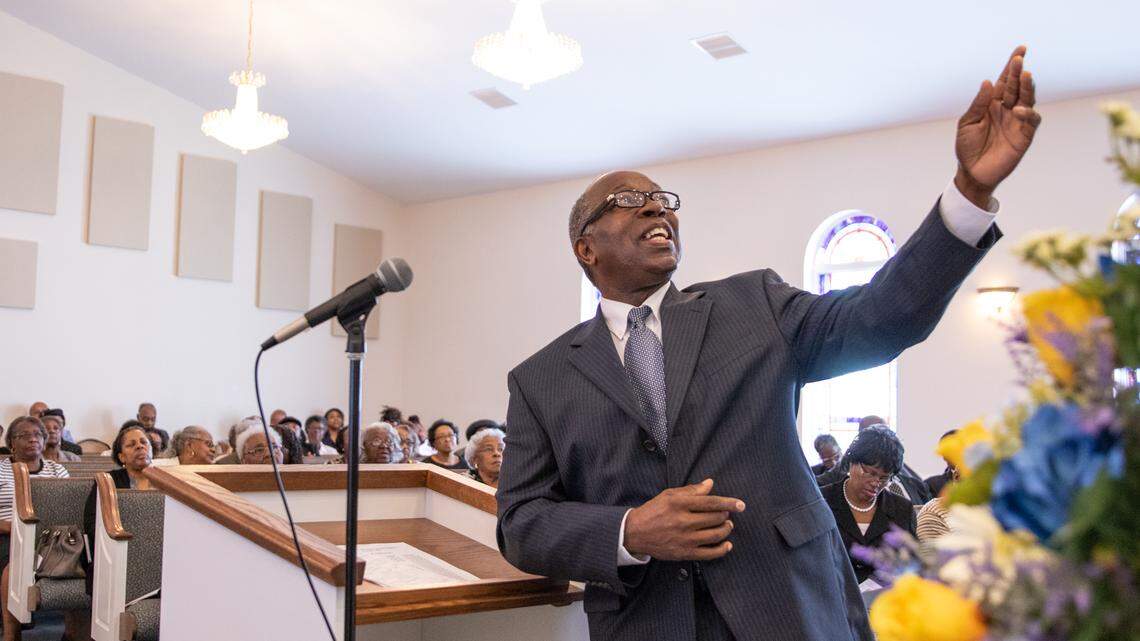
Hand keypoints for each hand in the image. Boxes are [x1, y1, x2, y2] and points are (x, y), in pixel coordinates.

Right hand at [623, 479, 744, 560]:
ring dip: (726, 529)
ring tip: (727, 525)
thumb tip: (710, 483)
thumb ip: (691, 490)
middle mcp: (683, 521)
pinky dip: (722, 549)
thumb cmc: (654, 511)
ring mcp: (685, 539)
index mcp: (679, 503)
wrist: (636, 533)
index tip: (741, 505)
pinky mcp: (685, 553)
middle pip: (715, 518)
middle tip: (727, 514)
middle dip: (725, 515)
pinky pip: (709, 553)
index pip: (711, 502)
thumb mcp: (669, 495)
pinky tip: (727, 545)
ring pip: (715, 534)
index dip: (728, 503)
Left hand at [954, 45, 1042, 207]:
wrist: (972, 172)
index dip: (1012, 65)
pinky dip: (1027, 113)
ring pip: (1027, 99)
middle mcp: (1007, 109)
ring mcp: (1017, 121)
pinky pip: (1031, 120)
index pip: (1005, 81)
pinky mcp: (1024, 136)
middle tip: (1019, 59)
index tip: (1020, 49)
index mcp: (992, 103)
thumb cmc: (967, 147)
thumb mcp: (967, 123)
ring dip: (1027, 87)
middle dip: (1019, 72)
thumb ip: (978, 104)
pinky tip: (1018, 109)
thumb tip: (988, 82)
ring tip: (1025, 75)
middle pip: (1017, 86)